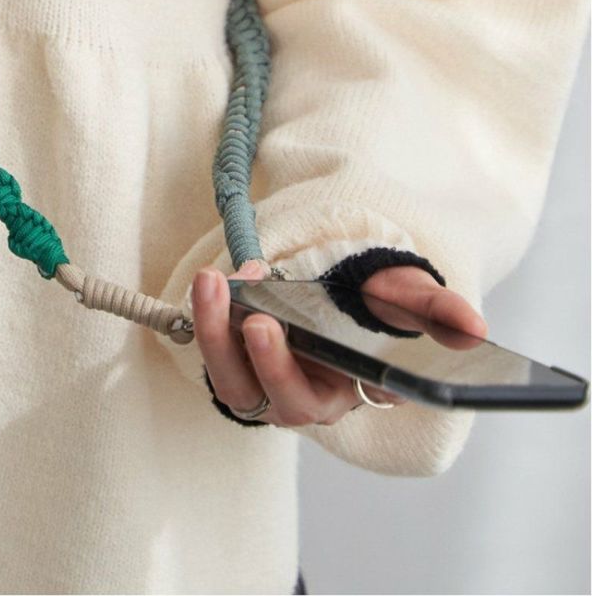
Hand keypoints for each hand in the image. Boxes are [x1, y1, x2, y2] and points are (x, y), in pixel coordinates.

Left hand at [187, 257, 487, 426]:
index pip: (346, 397)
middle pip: (283, 400)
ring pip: (235, 381)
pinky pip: (214, 352)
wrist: (334, 288)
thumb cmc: (374, 303)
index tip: (336, 358)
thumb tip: (475, 329)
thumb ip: (439, 311)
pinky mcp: (233, 358)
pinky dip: (207, 319)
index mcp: (355, 389)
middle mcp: (307, 396)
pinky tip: (215, 282)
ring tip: (213, 284)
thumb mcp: (409, 297)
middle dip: (269, 362)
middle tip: (259, 320)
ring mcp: (264, 381)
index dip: (337, 379)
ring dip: (216, 334)